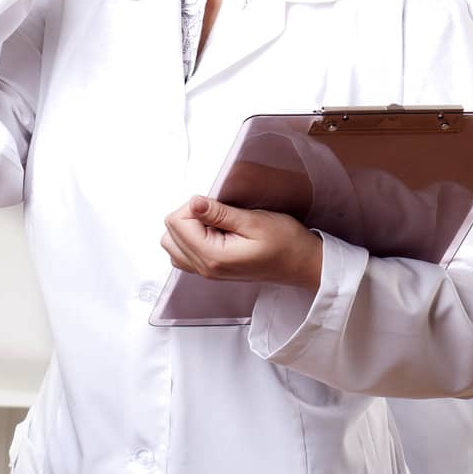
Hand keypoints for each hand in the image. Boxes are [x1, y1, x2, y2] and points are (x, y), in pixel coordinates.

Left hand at [160, 195, 322, 288]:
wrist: (302, 264)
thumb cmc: (286, 243)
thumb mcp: (255, 221)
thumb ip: (220, 213)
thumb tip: (194, 202)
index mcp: (212, 256)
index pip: (177, 222)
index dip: (194, 205)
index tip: (217, 204)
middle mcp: (204, 268)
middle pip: (170, 233)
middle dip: (189, 215)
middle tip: (218, 211)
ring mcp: (206, 271)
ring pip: (173, 244)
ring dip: (188, 226)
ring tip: (216, 221)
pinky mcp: (212, 269)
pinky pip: (184, 253)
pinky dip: (191, 238)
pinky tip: (213, 231)